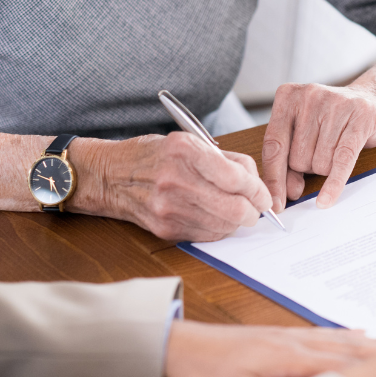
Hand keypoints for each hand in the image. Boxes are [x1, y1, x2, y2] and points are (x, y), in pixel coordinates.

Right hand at [78, 132, 272, 240]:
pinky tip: (214, 217)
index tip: (263, 194)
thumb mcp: (189, 141)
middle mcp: (176, 180)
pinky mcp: (166, 229)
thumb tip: (257, 183)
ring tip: (234, 210)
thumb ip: (226, 160)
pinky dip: (219, 229)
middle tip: (256, 207)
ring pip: (225, 226)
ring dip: (237, 222)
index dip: (258, 190)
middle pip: (235, 208)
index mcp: (185, 151)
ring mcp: (169, 208)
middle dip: (254, 211)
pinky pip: (207, 235)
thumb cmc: (154, 155)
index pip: (237, 178)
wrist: (111, 176)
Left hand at [164, 321, 375, 376]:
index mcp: (292, 356)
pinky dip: (350, 336)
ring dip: (375, 344)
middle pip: (353, 349)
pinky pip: (326, 335)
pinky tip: (362, 333)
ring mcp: (292, 337)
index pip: (346, 367)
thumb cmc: (209, 371)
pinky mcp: (283, 337)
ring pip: (343, 341)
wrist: (179, 344)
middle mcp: (298, 342)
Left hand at [262, 83, 375, 211]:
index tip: (274, 205)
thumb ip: (289, 161)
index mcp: (288, 96)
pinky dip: (334, 183)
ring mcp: (336, 104)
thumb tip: (287, 193)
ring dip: (327, 168)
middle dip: (308, 168)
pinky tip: (326, 200)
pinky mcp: (360, 118)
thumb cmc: (332, 119)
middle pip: (298, 158)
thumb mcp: (304, 133)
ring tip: (336, 148)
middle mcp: (309, 96)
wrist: (374, 98)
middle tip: (321, 153)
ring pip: (320, 162)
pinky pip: (342, 159)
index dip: (273, 179)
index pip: (273, 146)